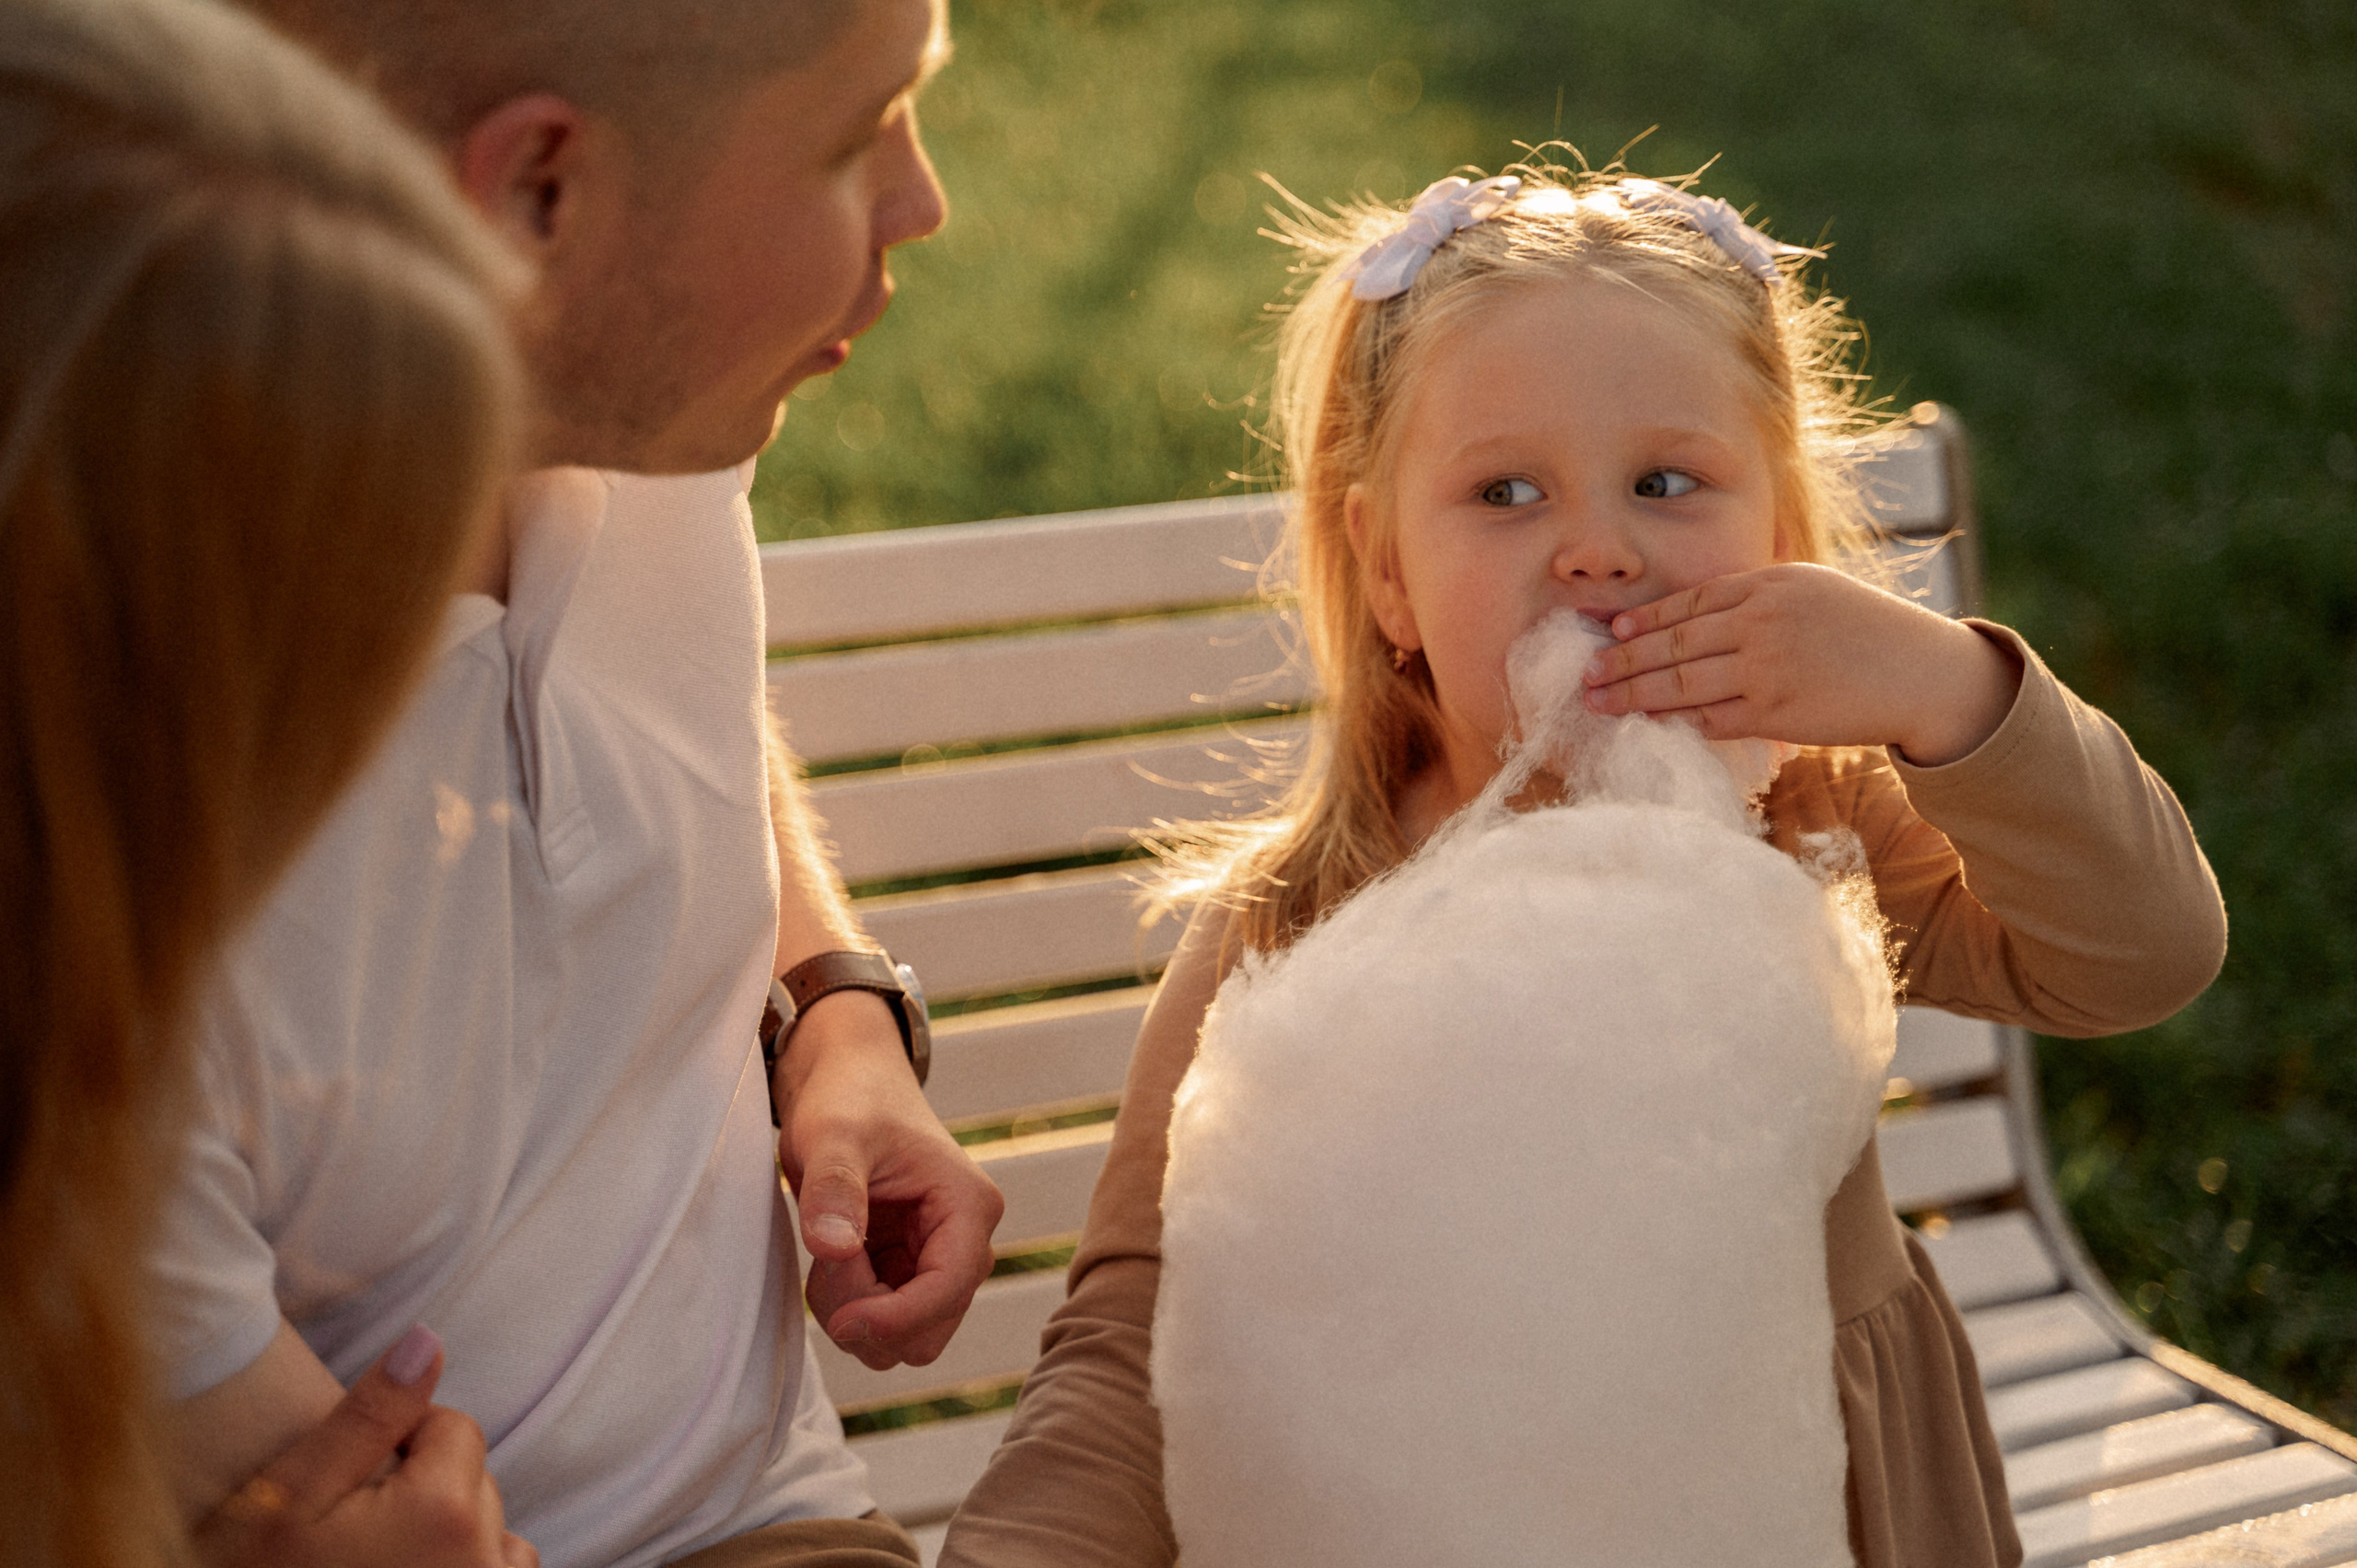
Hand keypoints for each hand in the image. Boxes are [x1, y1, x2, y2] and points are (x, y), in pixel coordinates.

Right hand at [193, 1326, 535, 1567]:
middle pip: (474, 1480)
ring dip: (445, 1537)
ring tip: (373, 1564)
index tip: (346, 1487)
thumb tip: (428, 1340)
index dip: (397, 1443)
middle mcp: (488, 1559)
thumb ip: (368, 1415)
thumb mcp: (288, 1498)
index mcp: (447, 1512)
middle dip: (422, 1490)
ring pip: (489, 1532)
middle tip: (348, 1536)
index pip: (455, 1427)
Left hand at [776, 991, 1003, 1370]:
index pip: (948, 1291)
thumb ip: (833, 1189)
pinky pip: (884, 1321)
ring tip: (828, 1255)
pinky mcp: (909, 1271)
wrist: (846, 1084)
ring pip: (905, 1337)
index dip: (894, 1319)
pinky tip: (833, 1258)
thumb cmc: (850, 1099)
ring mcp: (938, 1260)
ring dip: (856, 1314)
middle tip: (828, 1268)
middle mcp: (966, 1240)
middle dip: (873, 1319)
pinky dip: (849, 1305)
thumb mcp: (833, 1135)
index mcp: (968, 1205)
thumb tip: (834, 1248)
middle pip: (929, 1332)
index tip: (840, 1319)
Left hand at [1581, 562, 2021, 765]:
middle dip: (1622, 661)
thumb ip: (1759, 597)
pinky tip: (1649, 725)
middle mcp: (1761, 621)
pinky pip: (1712, 718)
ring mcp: (1767, 668)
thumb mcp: (1814, 591)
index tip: (1609, 633)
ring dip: (1633, 696)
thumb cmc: (1869, 632)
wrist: (1925, 673)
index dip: (1643, 621)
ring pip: (1681, 684)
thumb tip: (1702, 615)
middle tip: (1586, 675)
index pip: (1689, 603)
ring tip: (1598, 704)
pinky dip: (1676, 722)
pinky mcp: (1776, 713)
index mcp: (1768, 584)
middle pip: (1673, 644)